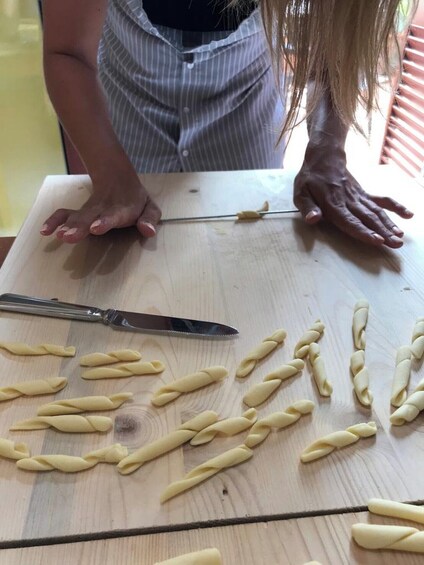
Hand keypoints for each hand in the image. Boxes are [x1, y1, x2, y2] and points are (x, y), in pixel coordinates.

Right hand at [40, 168, 160, 242]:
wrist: (119, 178)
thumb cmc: (136, 200)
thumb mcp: (150, 207)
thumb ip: (150, 218)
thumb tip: (148, 231)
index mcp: (121, 209)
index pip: (113, 215)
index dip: (104, 221)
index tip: (95, 228)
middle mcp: (103, 209)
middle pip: (89, 217)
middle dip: (79, 226)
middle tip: (68, 236)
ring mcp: (90, 210)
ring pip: (76, 216)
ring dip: (67, 225)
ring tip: (59, 235)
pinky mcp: (79, 211)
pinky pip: (64, 213)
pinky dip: (54, 220)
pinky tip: (44, 231)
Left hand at [293, 149, 412, 247]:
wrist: (324, 157)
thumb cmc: (310, 179)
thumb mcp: (300, 193)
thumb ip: (307, 208)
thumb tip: (313, 219)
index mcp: (332, 203)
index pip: (349, 221)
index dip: (363, 232)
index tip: (377, 241)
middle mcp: (349, 201)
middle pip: (368, 218)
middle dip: (382, 232)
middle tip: (395, 244)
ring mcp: (359, 197)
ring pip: (377, 212)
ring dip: (389, 225)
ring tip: (400, 238)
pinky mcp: (365, 194)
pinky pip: (382, 200)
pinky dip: (396, 207)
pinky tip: (408, 215)